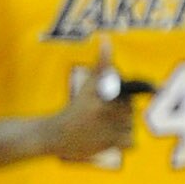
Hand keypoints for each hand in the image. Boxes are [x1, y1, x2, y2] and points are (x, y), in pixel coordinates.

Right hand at [39, 42, 139, 163]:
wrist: (54, 135)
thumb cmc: (74, 108)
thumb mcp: (87, 84)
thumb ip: (101, 63)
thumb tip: (106, 39)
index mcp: (102, 93)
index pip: (129, 94)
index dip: (121, 99)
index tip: (121, 101)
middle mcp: (105, 110)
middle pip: (130, 110)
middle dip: (120, 113)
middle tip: (101, 116)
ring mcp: (107, 128)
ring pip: (130, 126)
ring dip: (121, 127)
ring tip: (101, 127)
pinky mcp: (108, 144)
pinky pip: (130, 141)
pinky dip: (123, 141)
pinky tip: (107, 138)